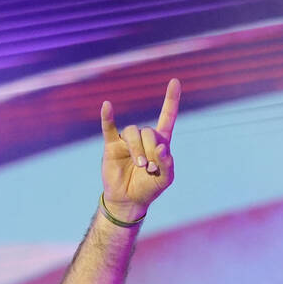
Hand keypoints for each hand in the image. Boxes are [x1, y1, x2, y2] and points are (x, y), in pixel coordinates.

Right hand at [100, 78, 180, 221]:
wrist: (128, 201)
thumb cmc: (149, 189)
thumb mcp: (165, 179)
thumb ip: (168, 164)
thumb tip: (162, 147)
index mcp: (159, 142)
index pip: (167, 117)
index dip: (171, 100)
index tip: (175, 81)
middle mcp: (143, 138)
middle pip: (148, 131)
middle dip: (151, 149)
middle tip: (150, 167)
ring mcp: (126, 140)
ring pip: (132, 132)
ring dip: (137, 149)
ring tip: (140, 165)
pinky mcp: (112, 145)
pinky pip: (108, 127)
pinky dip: (107, 116)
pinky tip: (107, 106)